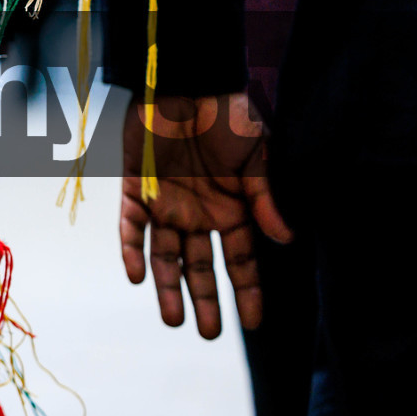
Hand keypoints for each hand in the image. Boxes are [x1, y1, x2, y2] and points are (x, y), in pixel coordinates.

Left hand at [120, 92, 293, 338]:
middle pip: (200, 267)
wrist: (186, 81)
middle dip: (206, 301)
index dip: (246, 292)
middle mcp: (198, 214)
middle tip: (209, 334)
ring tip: (174, 320)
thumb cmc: (227, 114)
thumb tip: (286, 239)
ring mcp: (165, 204)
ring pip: (164, 256)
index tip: (253, 325)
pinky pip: (130, 228)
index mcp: (231, 209)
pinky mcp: (135, 190)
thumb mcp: (255, 157)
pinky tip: (138, 276)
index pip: (240, 261)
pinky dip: (132, 251)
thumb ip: (264, 199)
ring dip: (167, 288)